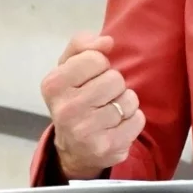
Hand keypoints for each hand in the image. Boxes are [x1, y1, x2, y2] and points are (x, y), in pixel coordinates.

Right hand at [40, 31, 144, 179]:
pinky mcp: (107, 147)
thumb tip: (107, 41)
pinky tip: (117, 126)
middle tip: (101, 97)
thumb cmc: (73, 99)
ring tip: (109, 111)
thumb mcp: (68, 68)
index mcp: (54, 85)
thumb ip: (82, 45)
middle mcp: (66, 109)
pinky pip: (138, 119)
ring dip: (124, 103)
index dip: (99, 65)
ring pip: (128, 99)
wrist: (73, 150)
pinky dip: (132, 119)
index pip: (95, 58)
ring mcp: (86, 131)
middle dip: (113, 85)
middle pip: (115, 79)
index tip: (90, 78)